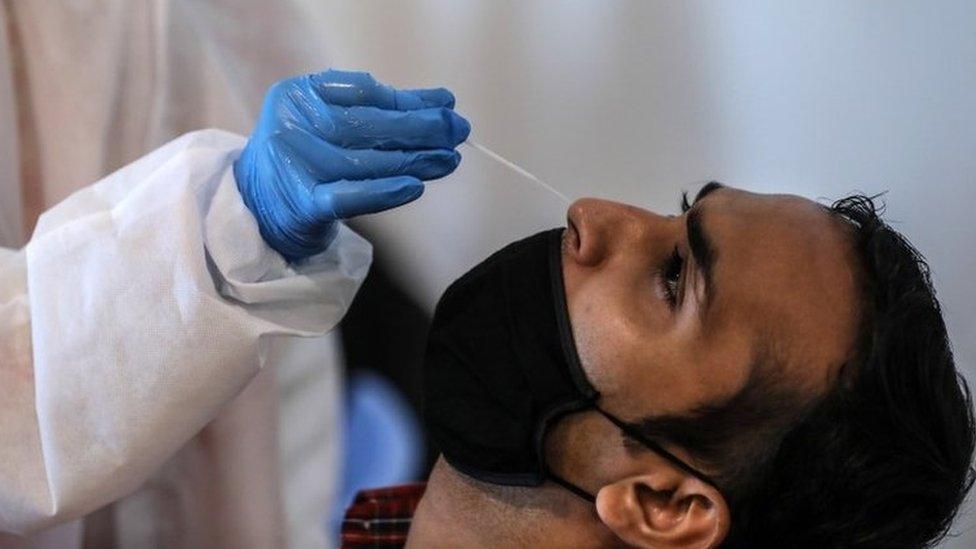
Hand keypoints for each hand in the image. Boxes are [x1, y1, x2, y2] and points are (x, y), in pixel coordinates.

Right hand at [234, 69, 469, 260]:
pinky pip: (351, 197)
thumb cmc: (306, 157)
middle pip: (366, 125)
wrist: (258, 206)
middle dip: (420, 128)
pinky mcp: (304, 205)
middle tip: (458, 131)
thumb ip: (379, 110)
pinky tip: (416, 186)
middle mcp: (290, 126)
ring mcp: (295, 166)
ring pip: (366, 161)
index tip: (445, 105)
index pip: (362, 93)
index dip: (408, 100)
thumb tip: (442, 102)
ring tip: (450, 158)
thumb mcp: (330, 122)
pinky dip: (386, 192)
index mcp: (296, 95)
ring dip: (415, 160)